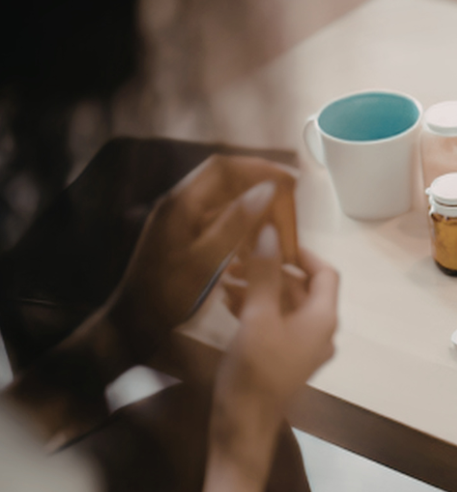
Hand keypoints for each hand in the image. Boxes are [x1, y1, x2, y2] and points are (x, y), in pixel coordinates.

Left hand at [106, 155, 297, 371]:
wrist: (133, 323)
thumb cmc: (167, 296)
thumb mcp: (205, 261)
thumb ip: (235, 223)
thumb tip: (268, 189)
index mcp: (181, 203)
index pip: (224, 168)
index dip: (259, 168)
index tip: (288, 183)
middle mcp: (179, 204)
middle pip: (227, 180)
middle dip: (261, 190)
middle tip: (287, 213)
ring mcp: (181, 219)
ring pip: (225, 199)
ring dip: (254, 209)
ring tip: (277, 230)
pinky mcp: (185, 235)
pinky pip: (219, 218)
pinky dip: (243, 225)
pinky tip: (256, 245)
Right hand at [195, 227, 337, 491]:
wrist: (243, 428)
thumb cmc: (254, 371)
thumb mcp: (258, 318)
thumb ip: (265, 274)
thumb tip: (269, 233)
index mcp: (323, 318)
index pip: (325, 272)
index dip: (302, 252)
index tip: (272, 239)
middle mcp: (320, 331)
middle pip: (302, 288)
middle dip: (271, 270)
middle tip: (236, 258)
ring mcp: (303, 347)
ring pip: (285, 305)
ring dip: (259, 288)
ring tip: (224, 278)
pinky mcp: (284, 359)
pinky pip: (275, 323)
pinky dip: (256, 308)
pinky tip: (226, 302)